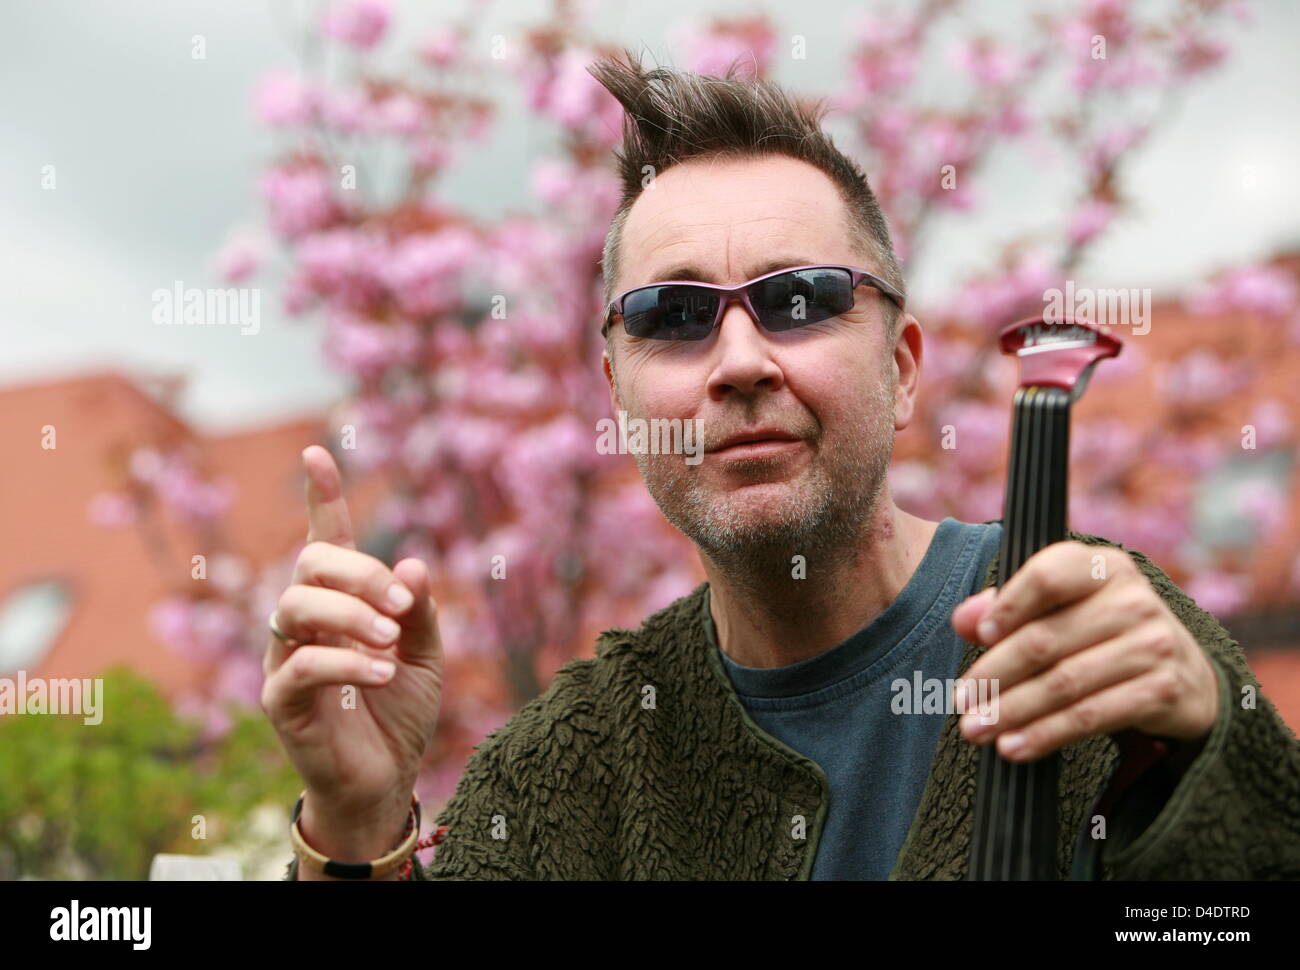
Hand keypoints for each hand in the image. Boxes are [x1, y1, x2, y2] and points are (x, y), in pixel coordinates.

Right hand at [262, 446, 444, 853]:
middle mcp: (305, 621)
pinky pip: (300, 664)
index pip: (324, 539)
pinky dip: (345, 661)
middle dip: (359, 572)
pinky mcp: (280, 700)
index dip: (321, 496)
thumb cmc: (399, 709)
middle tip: (403, 605)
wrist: (386, 777)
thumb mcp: (426, 654)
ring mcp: (286, 657)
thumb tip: (412, 562)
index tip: (318, 453)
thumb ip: (421, 610)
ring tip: (391, 640)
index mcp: (341, 601)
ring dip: (351, 615)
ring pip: (294, 605)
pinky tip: (380, 673)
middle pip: (309, 564)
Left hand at [950, 541, 1218, 761]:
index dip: (1008, 606)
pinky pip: (1091, 716)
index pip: (1048, 577)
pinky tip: (1014, 746)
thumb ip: (1008, 607)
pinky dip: (1046, 734)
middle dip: (994, 674)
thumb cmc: (1102, 633)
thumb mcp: (1062, 608)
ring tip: (976, 728)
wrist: (1186, 674)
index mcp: (1102, 567)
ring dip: (1012, 710)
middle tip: (962, 700)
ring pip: (1064, 683)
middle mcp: (1132, 600)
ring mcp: (1152, 645)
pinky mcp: (1162, 690)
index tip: (978, 635)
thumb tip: (963, 619)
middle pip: (1046, 639)